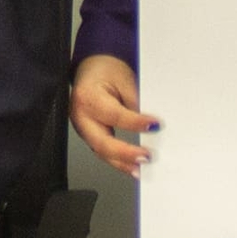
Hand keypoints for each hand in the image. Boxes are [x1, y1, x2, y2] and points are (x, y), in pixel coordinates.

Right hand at [70, 54, 157, 174]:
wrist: (92, 69)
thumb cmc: (105, 71)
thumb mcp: (124, 80)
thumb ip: (135, 103)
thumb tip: (151, 125)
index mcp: (88, 97)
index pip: (114, 115)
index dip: (136, 123)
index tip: (155, 126)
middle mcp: (81, 116)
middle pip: (102, 142)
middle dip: (125, 153)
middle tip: (146, 156)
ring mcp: (83, 129)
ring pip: (101, 152)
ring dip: (122, 163)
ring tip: (141, 168)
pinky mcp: (89, 136)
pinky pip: (102, 151)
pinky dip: (118, 161)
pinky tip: (131, 167)